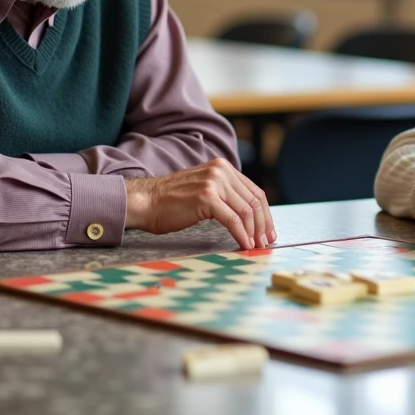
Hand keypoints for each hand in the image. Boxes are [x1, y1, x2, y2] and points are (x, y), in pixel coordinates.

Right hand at [125, 158, 275, 250]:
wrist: (146, 202)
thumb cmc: (171, 202)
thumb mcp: (204, 190)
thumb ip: (224, 195)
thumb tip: (248, 217)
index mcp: (223, 167)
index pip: (254, 191)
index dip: (265, 214)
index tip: (268, 231)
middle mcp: (221, 171)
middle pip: (254, 200)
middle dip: (263, 224)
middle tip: (266, 242)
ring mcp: (214, 182)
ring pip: (246, 210)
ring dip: (254, 231)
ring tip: (256, 246)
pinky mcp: (206, 196)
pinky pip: (232, 219)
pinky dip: (241, 234)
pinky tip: (244, 244)